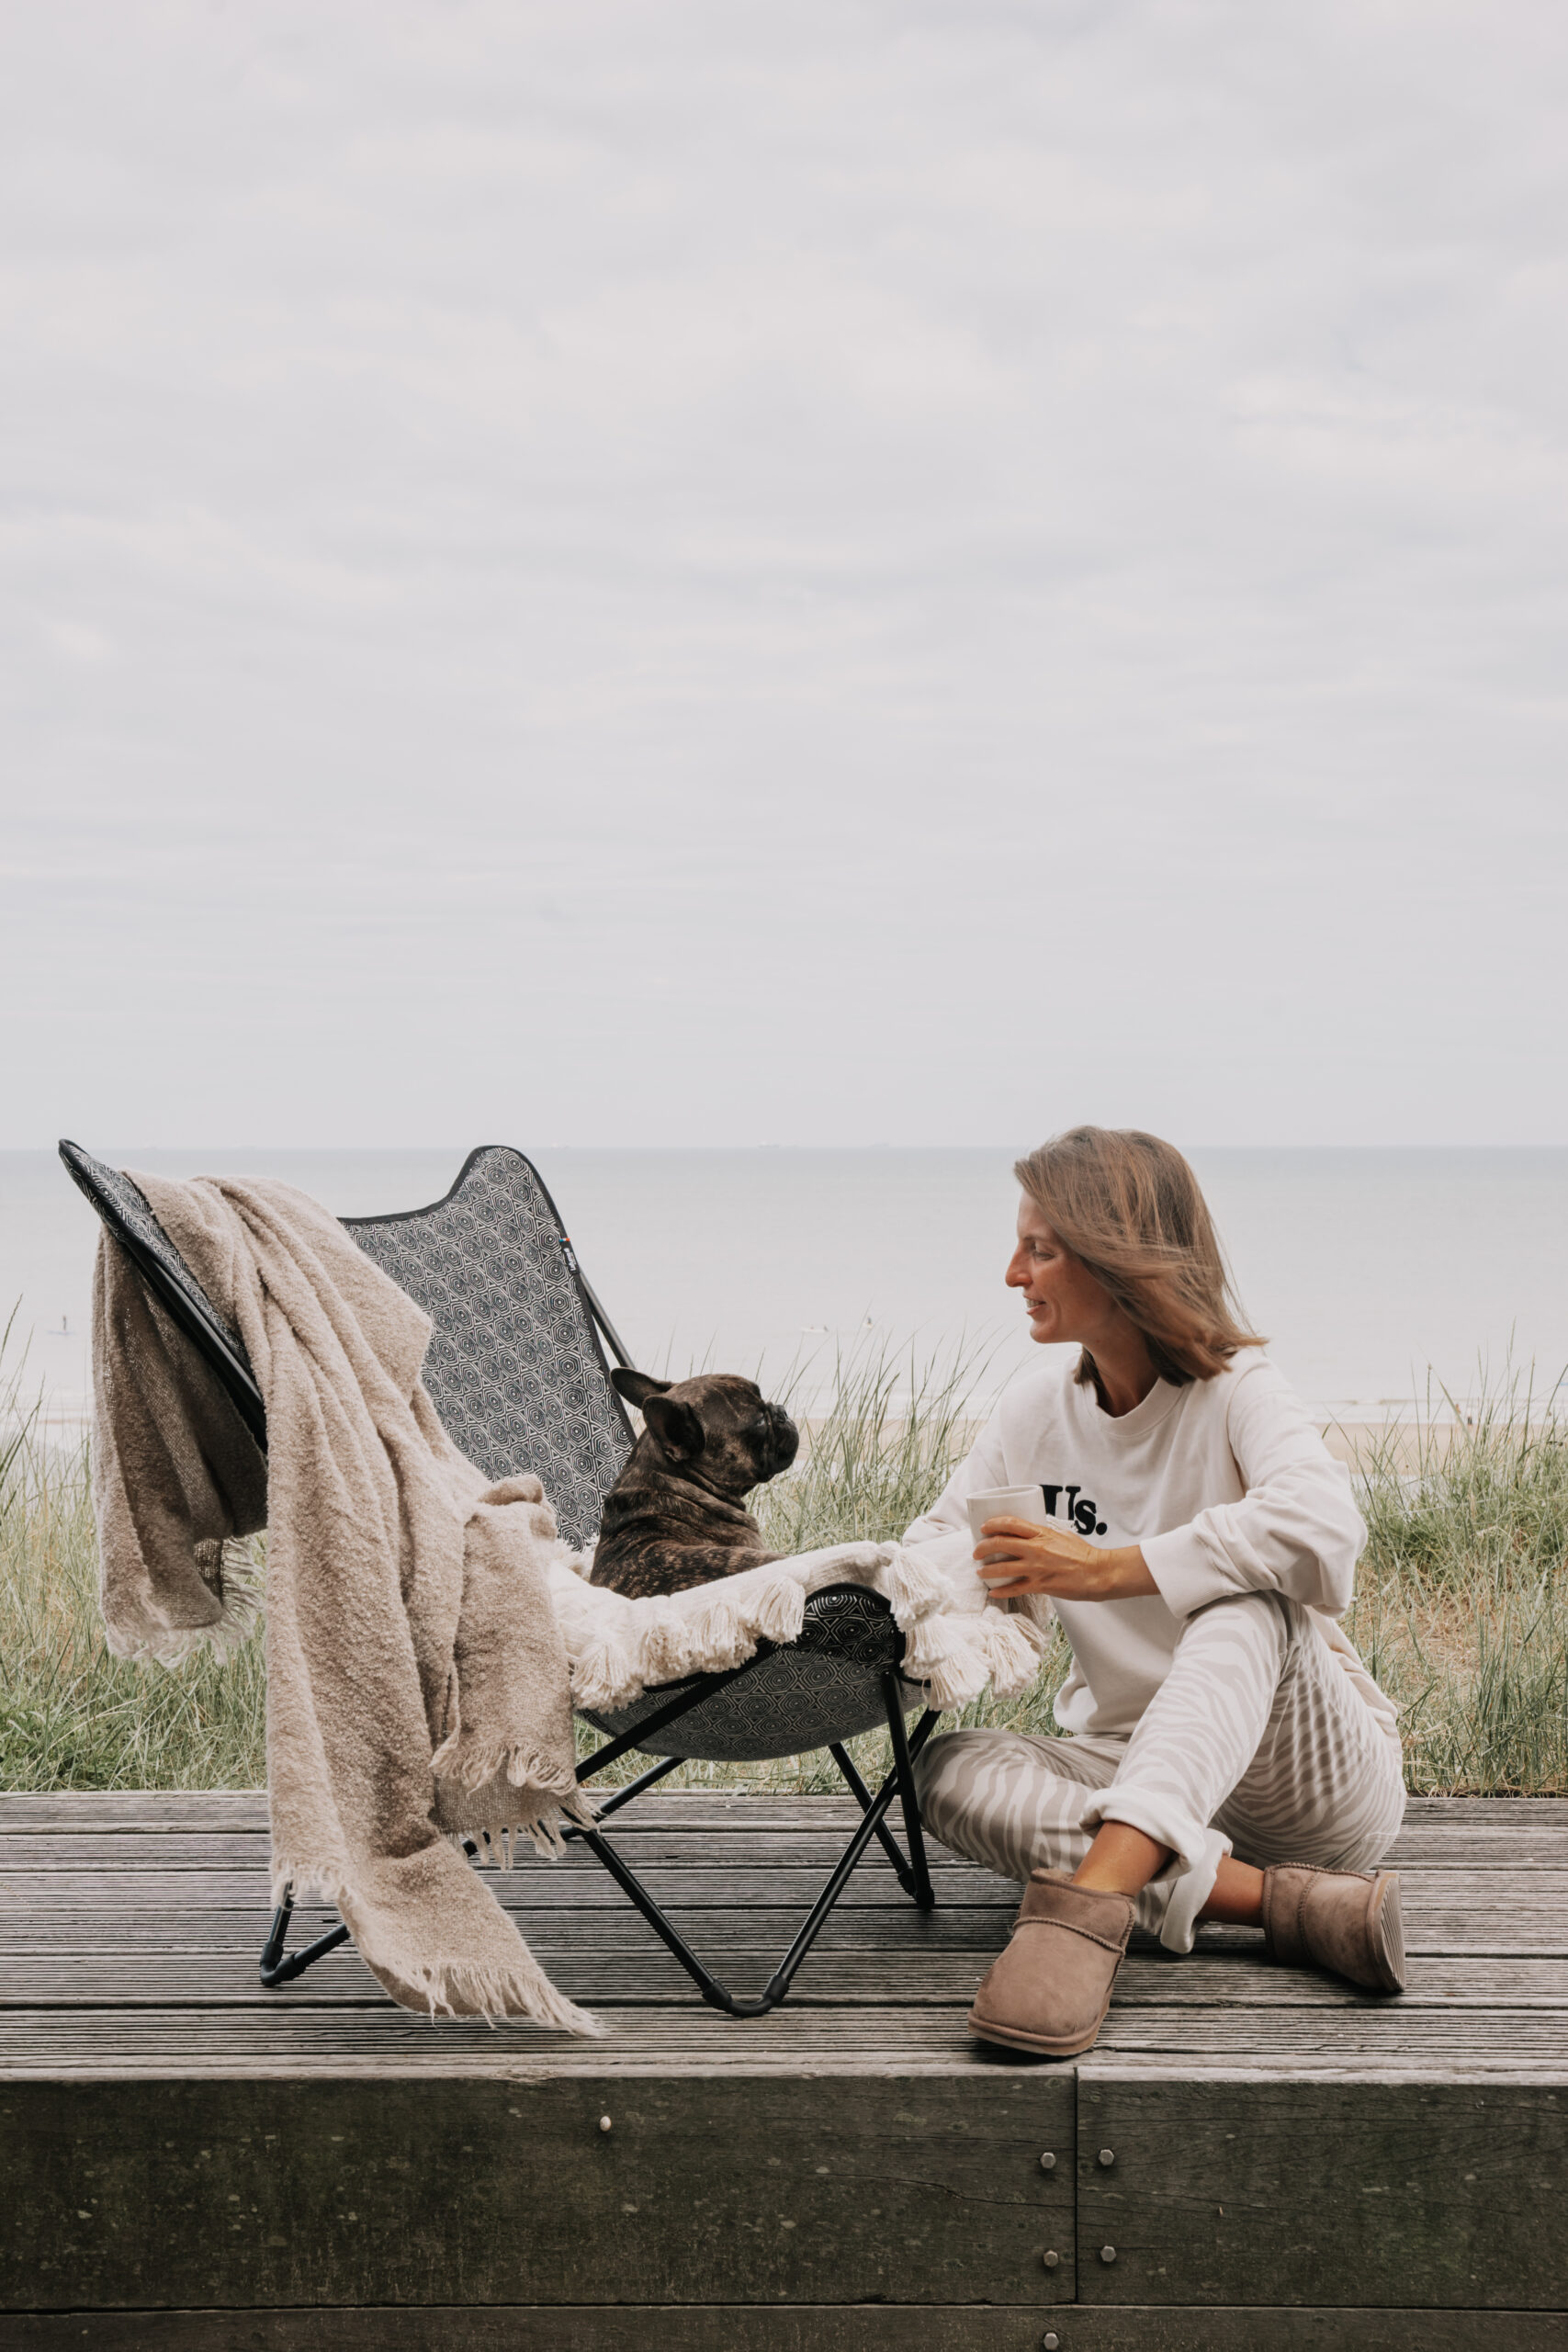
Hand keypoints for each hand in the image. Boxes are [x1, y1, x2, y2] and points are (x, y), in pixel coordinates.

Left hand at [973, 1517, 1157, 1601]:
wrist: (1099, 1573)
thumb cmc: (1085, 1554)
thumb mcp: (1064, 1535)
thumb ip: (1047, 1533)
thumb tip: (1034, 1531)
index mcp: (1042, 1533)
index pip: (1011, 1523)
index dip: (993, 1524)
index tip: (983, 1527)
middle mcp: (1036, 1549)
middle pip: (1000, 1543)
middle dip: (983, 1547)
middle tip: (976, 1552)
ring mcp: (1037, 1568)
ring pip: (1002, 1567)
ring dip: (987, 1570)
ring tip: (980, 1572)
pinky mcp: (1041, 1585)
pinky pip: (1015, 1589)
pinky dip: (1001, 1591)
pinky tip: (993, 1592)